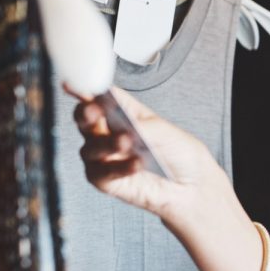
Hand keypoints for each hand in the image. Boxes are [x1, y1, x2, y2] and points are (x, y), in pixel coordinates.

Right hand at [67, 84, 230, 222]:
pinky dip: (119, 168)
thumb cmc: (179, 153)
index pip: (101, 97)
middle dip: (86, 113)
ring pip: (92, 147)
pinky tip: (135, 164)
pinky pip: (103, 173)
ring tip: (127, 142)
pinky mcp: (106, 181)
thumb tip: (123, 125)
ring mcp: (105, 157)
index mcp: (124, 113)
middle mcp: (109, 133)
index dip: (87, 90)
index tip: (77, 86)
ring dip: (108, 143)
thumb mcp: (165, 131)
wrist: (192, 185)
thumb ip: (141, 125)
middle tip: (93, 111)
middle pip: (86, 120)